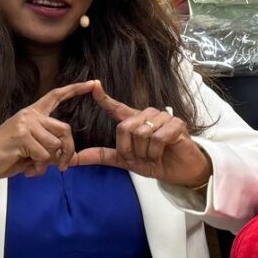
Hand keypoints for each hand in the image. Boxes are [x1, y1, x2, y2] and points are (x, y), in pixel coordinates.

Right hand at [0, 80, 100, 186]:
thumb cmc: (3, 155)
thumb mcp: (29, 149)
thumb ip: (47, 147)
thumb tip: (67, 157)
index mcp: (32, 114)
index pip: (56, 96)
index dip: (75, 89)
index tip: (93, 83)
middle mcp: (29, 115)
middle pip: (65, 129)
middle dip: (68, 151)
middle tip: (63, 166)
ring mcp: (25, 124)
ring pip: (55, 145)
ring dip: (47, 163)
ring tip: (33, 166)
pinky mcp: (21, 137)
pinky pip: (43, 156)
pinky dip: (38, 168)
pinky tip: (26, 169)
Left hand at [70, 92, 213, 187]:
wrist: (181, 172)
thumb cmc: (156, 163)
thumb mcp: (127, 162)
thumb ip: (103, 157)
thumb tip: (75, 158)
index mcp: (135, 121)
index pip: (117, 108)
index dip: (104, 98)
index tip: (93, 85)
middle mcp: (148, 115)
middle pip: (125, 127)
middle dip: (129, 150)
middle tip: (142, 157)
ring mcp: (163, 117)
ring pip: (141, 133)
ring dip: (144, 153)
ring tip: (154, 155)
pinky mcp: (176, 124)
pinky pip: (156, 138)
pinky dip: (155, 152)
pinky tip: (163, 153)